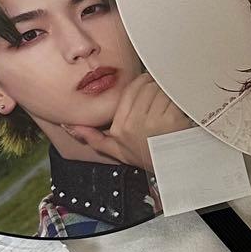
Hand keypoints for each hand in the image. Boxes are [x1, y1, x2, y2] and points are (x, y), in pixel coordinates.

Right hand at [63, 73, 192, 172]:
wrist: (171, 168)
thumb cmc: (147, 157)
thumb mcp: (116, 150)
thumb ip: (94, 137)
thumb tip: (71, 126)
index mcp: (120, 126)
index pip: (131, 89)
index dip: (142, 83)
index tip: (150, 86)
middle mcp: (133, 123)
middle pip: (147, 86)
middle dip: (156, 87)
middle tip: (163, 94)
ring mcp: (152, 121)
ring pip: (160, 90)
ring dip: (169, 92)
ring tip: (171, 103)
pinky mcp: (171, 119)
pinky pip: (174, 97)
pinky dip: (179, 99)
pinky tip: (180, 109)